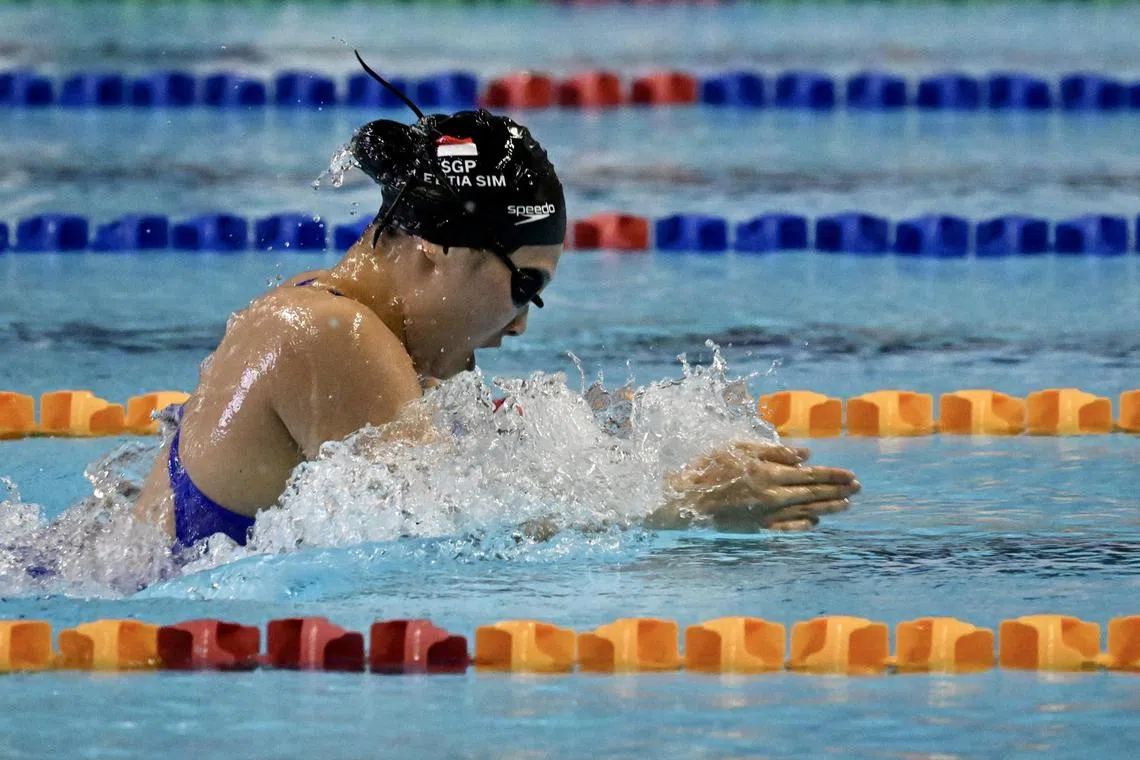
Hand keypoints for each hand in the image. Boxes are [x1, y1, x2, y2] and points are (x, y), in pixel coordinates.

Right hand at [652, 441, 858, 531]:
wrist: (686, 498)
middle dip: (838, 490)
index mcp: (769, 473)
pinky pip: (786, 528)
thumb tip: (805, 455)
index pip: (810, 474)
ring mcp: (766, 514)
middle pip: (812, 493)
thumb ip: (774, 452)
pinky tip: (815, 523)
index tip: (851, 475)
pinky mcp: (756, 527)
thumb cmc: (709, 467)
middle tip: (858, 489)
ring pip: (804, 511)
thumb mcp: (739, 449)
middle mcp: (772, 496)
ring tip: (846, 506)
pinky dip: (802, 526)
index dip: (833, 474)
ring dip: (828, 508)